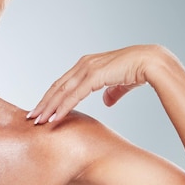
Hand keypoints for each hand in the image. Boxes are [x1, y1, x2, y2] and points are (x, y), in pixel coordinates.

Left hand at [27, 45, 159, 123]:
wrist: (153, 62)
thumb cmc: (139, 70)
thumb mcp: (121, 82)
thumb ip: (111, 91)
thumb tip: (106, 101)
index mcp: (87, 64)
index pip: (63, 83)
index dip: (51, 97)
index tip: (41, 110)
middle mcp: (84, 64)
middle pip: (57, 87)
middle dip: (43, 103)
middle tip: (31, 118)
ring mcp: (87, 68)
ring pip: (61, 92)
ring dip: (48, 108)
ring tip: (37, 121)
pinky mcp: (94, 76)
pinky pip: (73, 95)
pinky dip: (62, 108)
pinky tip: (54, 118)